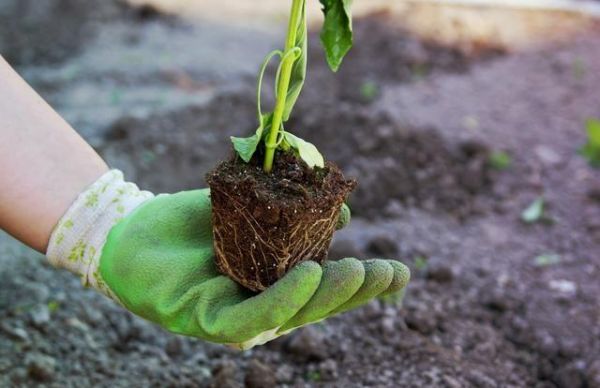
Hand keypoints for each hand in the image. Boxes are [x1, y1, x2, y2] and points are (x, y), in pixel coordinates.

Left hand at [47, 171, 409, 348]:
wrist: (134, 230)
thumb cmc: (193, 222)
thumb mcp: (252, 209)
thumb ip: (295, 213)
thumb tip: (344, 212)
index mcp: (274, 283)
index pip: (326, 287)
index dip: (364, 284)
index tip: (401, 272)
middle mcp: (261, 306)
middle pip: (316, 305)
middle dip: (356, 291)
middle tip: (391, 273)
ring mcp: (237, 318)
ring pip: (292, 314)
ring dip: (328, 295)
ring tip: (360, 271)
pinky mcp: (209, 321)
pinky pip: (253, 316)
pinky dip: (284, 299)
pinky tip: (309, 275)